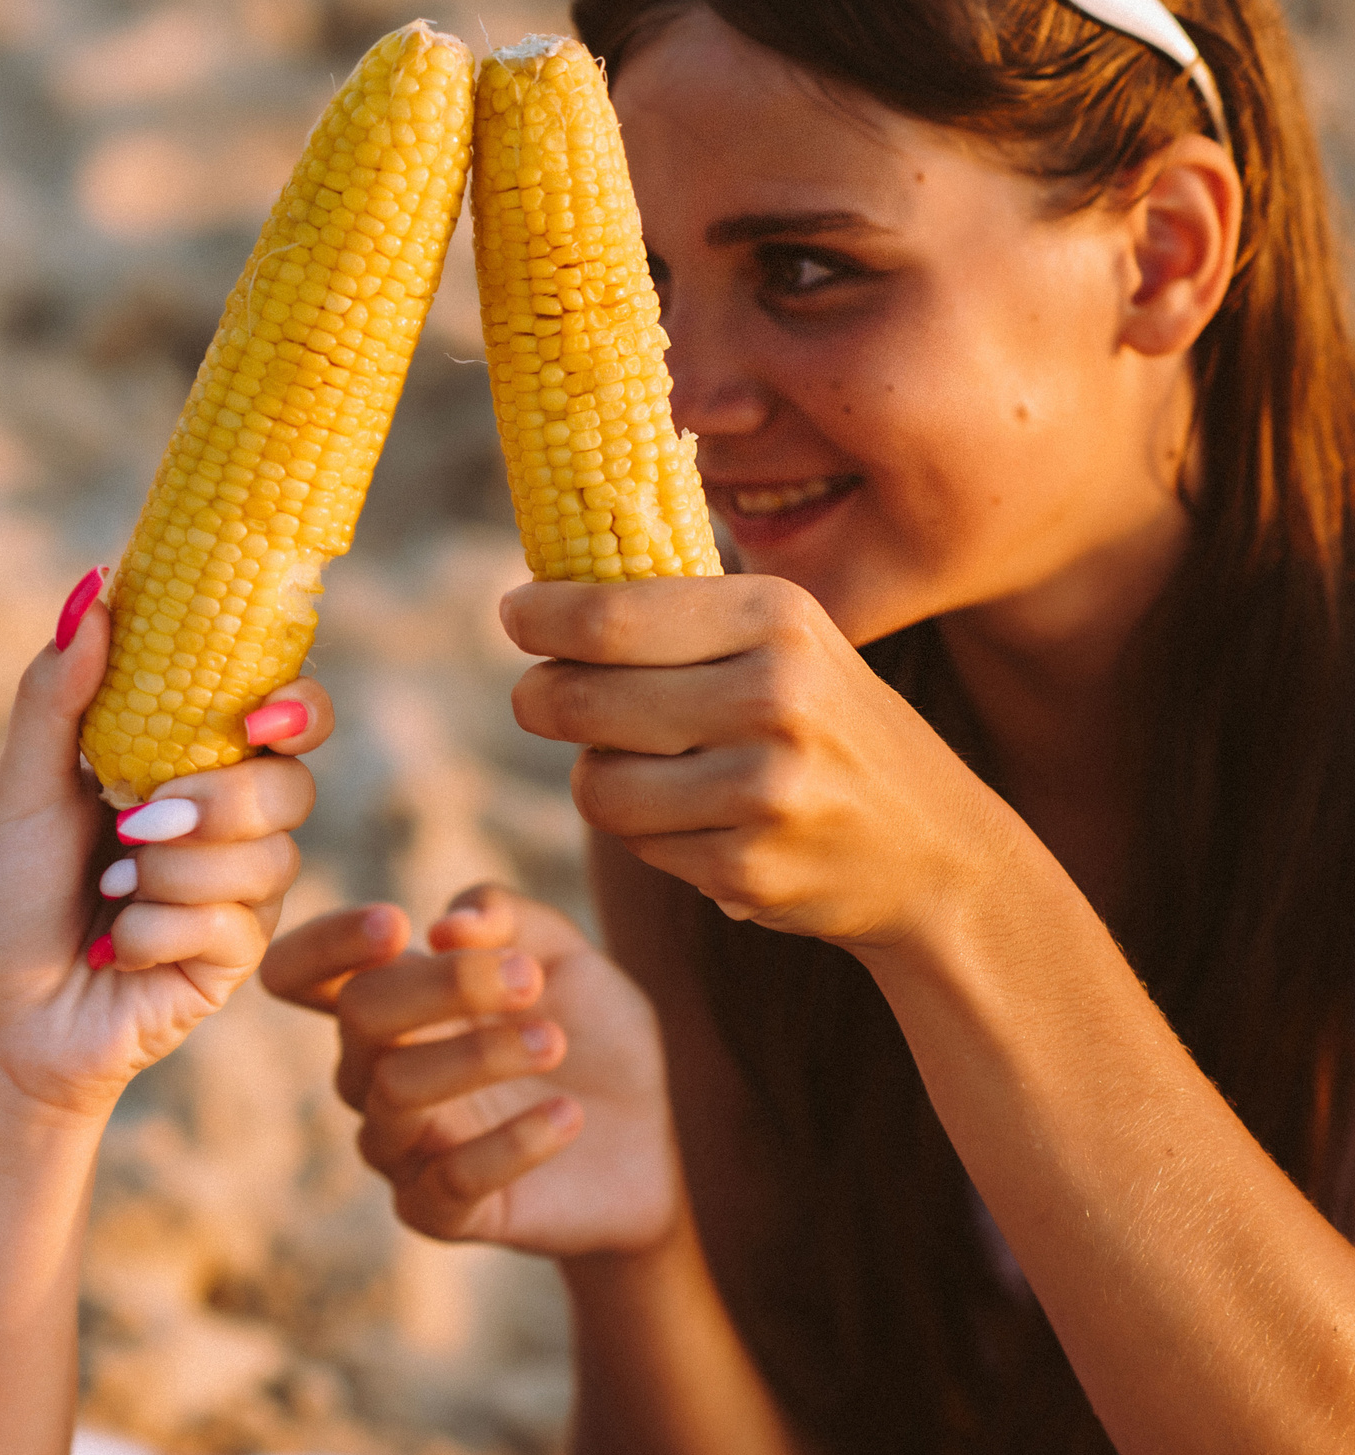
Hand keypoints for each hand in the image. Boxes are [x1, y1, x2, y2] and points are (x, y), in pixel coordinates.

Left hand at [0, 571, 333, 1128]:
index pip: (278, 716)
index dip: (295, 705)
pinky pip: (235, 927)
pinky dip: (159, 930)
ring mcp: (234, 896)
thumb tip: (92, 587)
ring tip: (110, 891)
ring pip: (268, 859)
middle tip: (142, 817)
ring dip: (173, 875)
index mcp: (183, 768)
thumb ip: (61, 693)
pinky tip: (117, 948)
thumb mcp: (22, 787)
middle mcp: (223, 827)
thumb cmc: (1, 901)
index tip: (260, 712)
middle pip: (291, 784)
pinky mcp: (232, 962)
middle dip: (222, 800)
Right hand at [263, 883, 676, 1256]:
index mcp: (390, 1005)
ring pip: (397, 1092)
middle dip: (442, 986)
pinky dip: (510, 1144)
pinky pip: (449, 1181)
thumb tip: (447, 925)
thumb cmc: (592, 1037)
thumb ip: (510, 920)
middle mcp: (375, 1074)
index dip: (325, 944)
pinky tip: (568, 1115)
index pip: (300, 972)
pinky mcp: (440, 1212)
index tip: (397, 923)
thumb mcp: (566, 957)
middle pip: (360, 1016)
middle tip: (527, 978)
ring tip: (554, 1043)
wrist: (656, 1140)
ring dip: (477, 1058)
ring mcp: (402, 1147)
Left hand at [503, 575, 1015, 946]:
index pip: (609, 614)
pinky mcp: (749, 865)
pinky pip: (636, 844)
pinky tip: (695, 821)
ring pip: (595, 783)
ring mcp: (764, 787)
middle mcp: (774, 695)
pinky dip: (646, 834)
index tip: (516, 615)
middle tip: (539, 697)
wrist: (937, 851)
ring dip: (596, 777)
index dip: (539, 617)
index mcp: (776, 618)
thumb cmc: (828, 727)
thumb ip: (682, 614)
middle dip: (540, 699)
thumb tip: (544, 590)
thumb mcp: (786, 643)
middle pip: (581, 699)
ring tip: (637, 767)